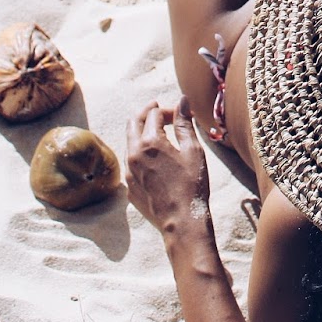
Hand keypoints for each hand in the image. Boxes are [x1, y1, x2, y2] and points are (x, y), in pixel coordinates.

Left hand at [126, 98, 210, 239]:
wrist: (182, 221)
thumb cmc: (191, 184)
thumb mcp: (193, 150)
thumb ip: (184, 123)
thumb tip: (183, 100)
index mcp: (150, 143)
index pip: (154, 113)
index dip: (168, 110)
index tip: (180, 116)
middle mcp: (133, 154)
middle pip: (134, 122)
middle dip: (147, 113)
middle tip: (159, 110)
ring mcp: (129, 172)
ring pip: (129, 142)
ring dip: (142, 132)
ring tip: (159, 133)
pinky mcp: (130, 187)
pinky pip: (131, 162)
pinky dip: (140, 152)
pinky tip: (155, 159)